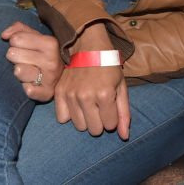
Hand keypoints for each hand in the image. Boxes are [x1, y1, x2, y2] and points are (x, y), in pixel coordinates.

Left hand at [1, 21, 63, 101]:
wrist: (63, 73)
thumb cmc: (42, 52)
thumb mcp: (35, 36)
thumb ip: (19, 29)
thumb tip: (4, 35)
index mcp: (50, 43)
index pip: (16, 39)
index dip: (15, 42)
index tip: (23, 46)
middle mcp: (52, 60)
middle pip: (12, 54)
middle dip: (15, 56)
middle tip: (24, 59)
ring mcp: (51, 78)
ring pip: (18, 71)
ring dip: (19, 71)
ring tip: (27, 71)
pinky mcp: (48, 93)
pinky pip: (29, 90)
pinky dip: (26, 88)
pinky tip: (30, 84)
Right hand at [54, 24, 130, 138]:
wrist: (89, 47)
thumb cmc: (109, 67)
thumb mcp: (121, 87)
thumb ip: (124, 113)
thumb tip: (124, 137)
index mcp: (105, 94)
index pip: (110, 125)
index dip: (112, 117)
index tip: (111, 105)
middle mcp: (86, 96)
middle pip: (94, 129)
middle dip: (100, 120)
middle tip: (100, 105)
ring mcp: (70, 95)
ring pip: (79, 126)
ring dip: (86, 118)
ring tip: (89, 103)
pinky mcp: (59, 93)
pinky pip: (62, 118)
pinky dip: (70, 114)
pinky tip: (76, 103)